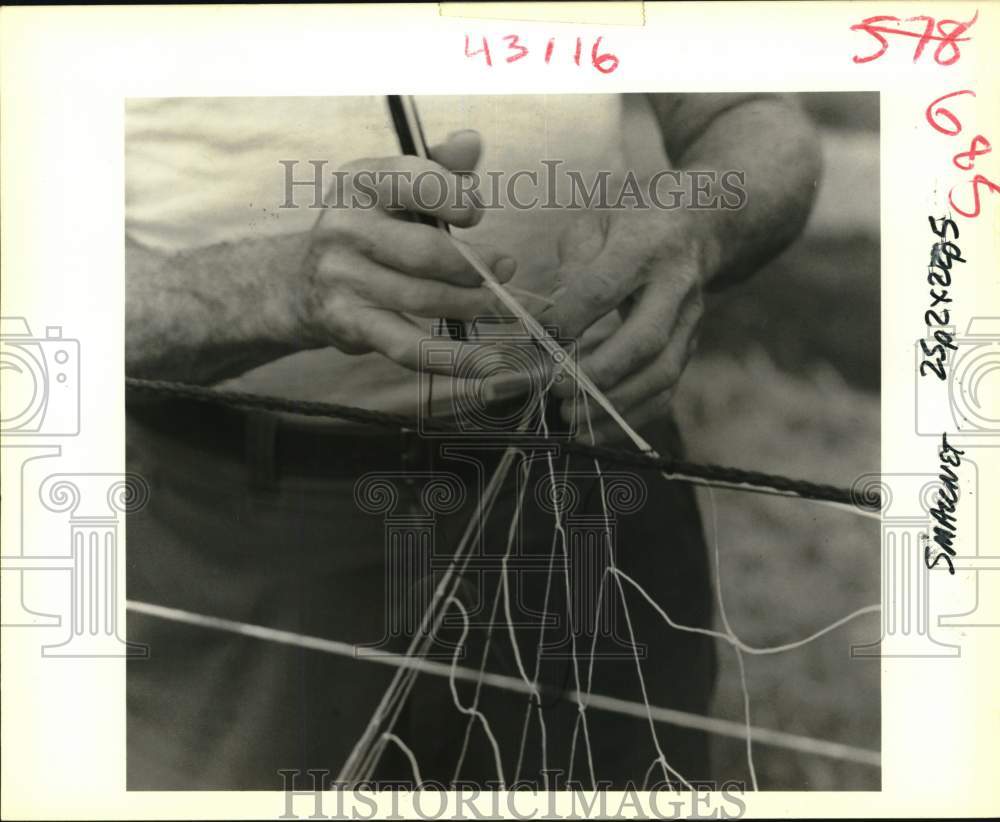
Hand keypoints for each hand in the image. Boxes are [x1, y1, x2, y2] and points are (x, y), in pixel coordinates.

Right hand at [292, 130, 515, 372]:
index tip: (473, 215)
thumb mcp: (392, 185)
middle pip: (427, 251)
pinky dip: (449, 357)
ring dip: (469, 305)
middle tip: (502, 270)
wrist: (302, 283)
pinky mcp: (348, 324)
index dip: (458, 199)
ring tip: (492, 304)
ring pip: (424, 299)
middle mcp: (345, 227)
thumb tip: (472, 142)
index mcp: (360, 181)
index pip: (417, 182)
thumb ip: (438, 165)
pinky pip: (407, 346)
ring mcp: (343, 279)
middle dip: (474, 266)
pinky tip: (481, 362)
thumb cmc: (367, 228)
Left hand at [538, 208, 718, 443]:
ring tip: (571, 416)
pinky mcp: (691, 346)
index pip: (604, 287)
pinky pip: (667, 391)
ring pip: (661, 373)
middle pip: (644, 339)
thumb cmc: (632, 223)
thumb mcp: (595, 223)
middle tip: (557, 389)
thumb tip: (552, 317)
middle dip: (598, 372)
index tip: (539, 338)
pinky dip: (632, 417)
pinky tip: (597, 429)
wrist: (699, 224)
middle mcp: (676, 286)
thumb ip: (572, 265)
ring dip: (615, 403)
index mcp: (645, 246)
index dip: (569, 318)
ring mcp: (690, 321)